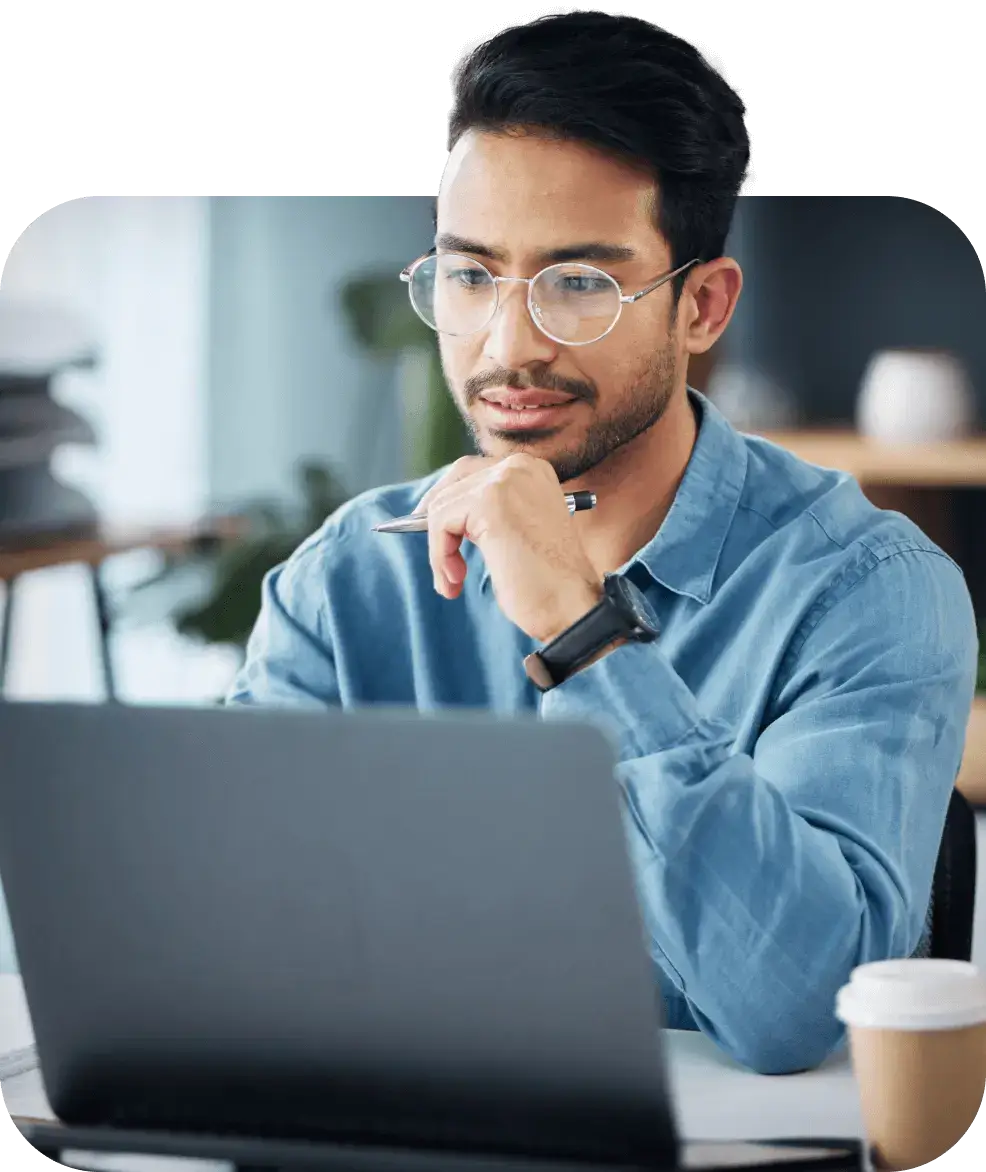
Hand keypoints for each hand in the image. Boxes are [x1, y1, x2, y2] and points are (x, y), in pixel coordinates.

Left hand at [415, 454, 603, 643]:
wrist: (571, 606)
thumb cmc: (546, 583)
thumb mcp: (514, 532)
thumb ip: (486, 512)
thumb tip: (434, 510)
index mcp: (532, 470)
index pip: (472, 471)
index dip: (447, 500)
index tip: (431, 528)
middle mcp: (521, 466)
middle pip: (454, 480)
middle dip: (437, 520)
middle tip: (439, 558)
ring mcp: (506, 480)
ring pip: (442, 505)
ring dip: (440, 550)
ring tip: (454, 581)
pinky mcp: (489, 501)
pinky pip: (439, 522)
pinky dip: (439, 555)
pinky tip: (456, 580)